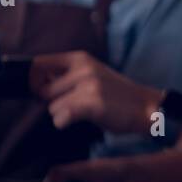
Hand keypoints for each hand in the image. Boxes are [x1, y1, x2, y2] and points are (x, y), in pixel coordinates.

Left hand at [30, 51, 161, 135]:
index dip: (34, 80)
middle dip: (53, 101)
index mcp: (80, 59)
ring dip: (63, 114)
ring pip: (52, 107)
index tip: (43, 90)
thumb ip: (66, 76)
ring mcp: (88, 85)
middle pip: (42, 91)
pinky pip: (60, 118)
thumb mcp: (92, 75)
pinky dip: (66, 123)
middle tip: (75, 104)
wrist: (147, 108)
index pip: (38, 64)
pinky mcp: (92, 103)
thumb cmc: (117, 95)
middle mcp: (83, 68)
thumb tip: (33, 84)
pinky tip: (85, 119)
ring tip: (86, 111)